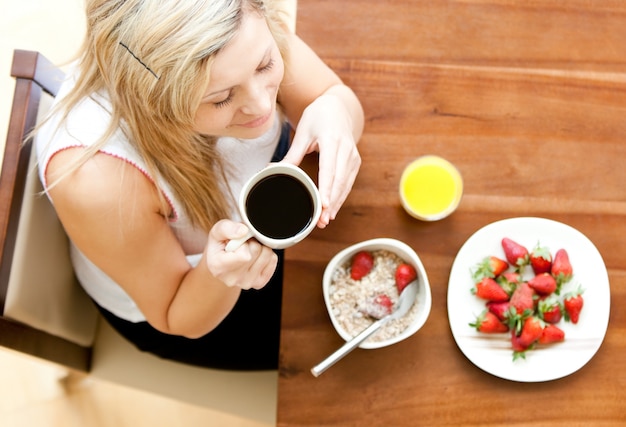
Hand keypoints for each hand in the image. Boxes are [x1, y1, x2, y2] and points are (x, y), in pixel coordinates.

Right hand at [205, 220, 277, 289]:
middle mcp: (233, 279)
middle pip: (256, 251)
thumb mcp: (217, 231)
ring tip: (248, 249)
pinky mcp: (259, 283)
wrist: (222, 262)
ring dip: (260, 247)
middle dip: (252, 242)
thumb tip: (244, 231)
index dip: (243, 242)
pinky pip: (273, 261)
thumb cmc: (219, 245)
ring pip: (267, 254)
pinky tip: (254, 256)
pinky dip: (267, 255)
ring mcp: (247, 283)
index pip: (244, 254)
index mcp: (219, 268)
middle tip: (242, 244)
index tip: (236, 241)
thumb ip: (227, 228)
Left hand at [282, 91, 360, 227]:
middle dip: (331, 203)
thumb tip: (272, 170)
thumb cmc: (318, 117)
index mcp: (332, 140)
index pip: (330, 169)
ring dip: (337, 204)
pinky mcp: (355, 162)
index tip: (324, 205)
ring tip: (325, 220)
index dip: (328, 188)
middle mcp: (346, 149)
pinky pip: (348, 183)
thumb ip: (292, 155)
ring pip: (345, 185)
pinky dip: (341, 197)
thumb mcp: (303, 132)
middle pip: (339, 181)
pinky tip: (333, 210)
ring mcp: (353, 156)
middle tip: (322, 221)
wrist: (338, 107)